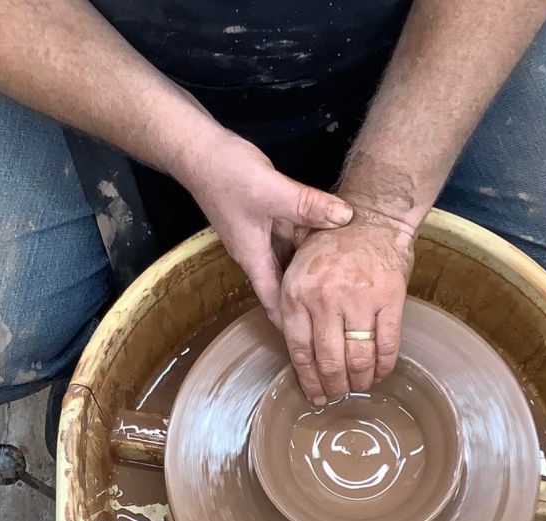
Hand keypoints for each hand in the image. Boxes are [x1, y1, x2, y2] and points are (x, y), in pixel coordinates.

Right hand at [176, 131, 352, 325]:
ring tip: (345, 285)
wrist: (199, 149)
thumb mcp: (271, 191)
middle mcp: (258, 252)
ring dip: (313, 270)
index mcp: (254, 258)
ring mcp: (263, 234)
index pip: (274, 302)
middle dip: (308, 302)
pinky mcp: (267, 216)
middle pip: (288, 285)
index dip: (292, 325)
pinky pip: (293, 235)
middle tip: (339, 317)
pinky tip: (335, 239)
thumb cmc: (225, 175)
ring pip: (293, 259)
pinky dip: (310, 241)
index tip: (312, 345)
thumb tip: (346, 217)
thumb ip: (308, 205)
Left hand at [280, 209, 414, 403]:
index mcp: (297, 294)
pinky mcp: (390, 298)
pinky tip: (381, 373)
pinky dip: (385, 365)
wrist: (372, 218)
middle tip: (340, 396)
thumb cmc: (333, 247)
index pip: (300, 351)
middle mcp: (325, 299)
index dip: (309, 379)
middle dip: (335, 386)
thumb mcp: (298, 271)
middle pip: (329, 361)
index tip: (315, 394)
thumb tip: (301, 357)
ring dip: (360, 380)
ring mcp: (359, 299)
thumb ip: (296, 310)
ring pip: (358, 358)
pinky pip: (387, 344)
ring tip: (360, 387)